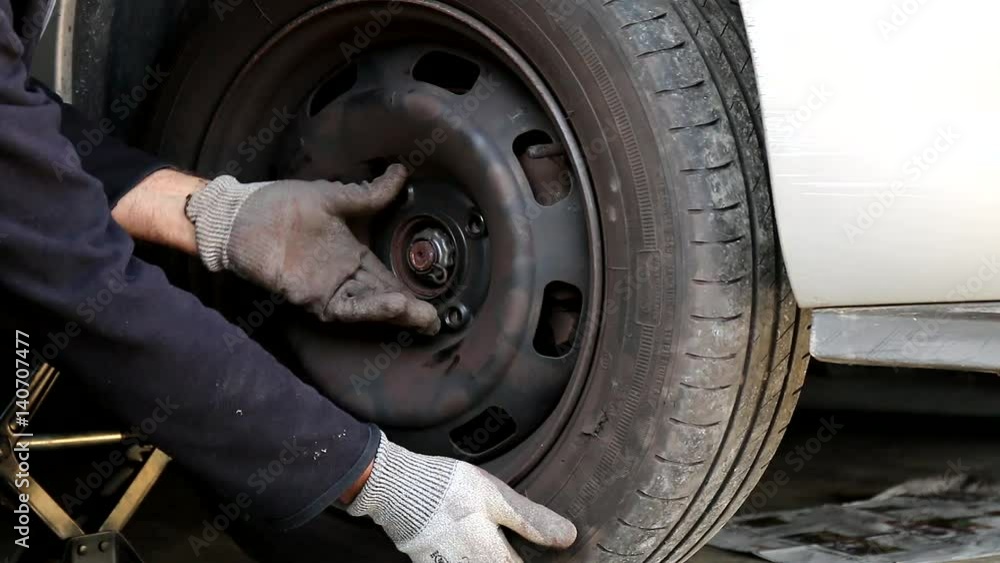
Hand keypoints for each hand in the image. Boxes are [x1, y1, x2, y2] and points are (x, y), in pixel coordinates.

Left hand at [184, 165, 439, 333]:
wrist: (242, 216)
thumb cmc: (283, 204)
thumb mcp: (334, 197)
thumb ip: (369, 193)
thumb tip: (401, 172)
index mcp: (353, 255)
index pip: (388, 278)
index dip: (411, 292)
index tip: (435, 304)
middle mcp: (344, 277)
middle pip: (383, 299)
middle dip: (409, 312)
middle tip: (435, 320)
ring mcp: (328, 289)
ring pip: (368, 307)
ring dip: (392, 312)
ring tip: (417, 313)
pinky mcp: (311, 297)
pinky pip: (345, 309)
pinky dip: (368, 309)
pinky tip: (390, 304)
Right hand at [347, 433, 576, 561]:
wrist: (398, 489)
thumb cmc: (449, 491)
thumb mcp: (496, 497)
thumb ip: (531, 520)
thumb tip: (567, 537)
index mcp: (493, 559)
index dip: (536, 560)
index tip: (542, 551)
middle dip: (510, 557)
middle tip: (508, 538)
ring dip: (490, 557)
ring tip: (491, 539)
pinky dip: (469, 556)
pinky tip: (469, 542)